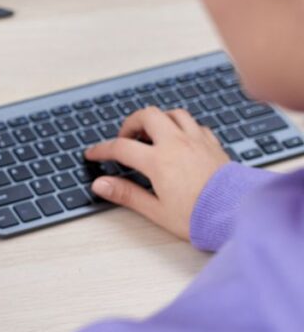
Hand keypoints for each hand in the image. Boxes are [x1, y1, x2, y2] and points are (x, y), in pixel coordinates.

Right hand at [84, 107, 229, 239]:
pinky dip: (182, 127)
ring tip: (151, 135)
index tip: (93, 154)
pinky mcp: (213, 145)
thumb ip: (126, 194)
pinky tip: (180, 140)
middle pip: (147, 116)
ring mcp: (197, 141)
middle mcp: (177, 144)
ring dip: (158, 120)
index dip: (102, 150)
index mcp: (158, 161)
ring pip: (173, 114)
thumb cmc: (200, 217)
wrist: (238, 214)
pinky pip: (195, 125)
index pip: (121, 147)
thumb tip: (101, 185)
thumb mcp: (156, 211)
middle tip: (125, 139)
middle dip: (131, 123)